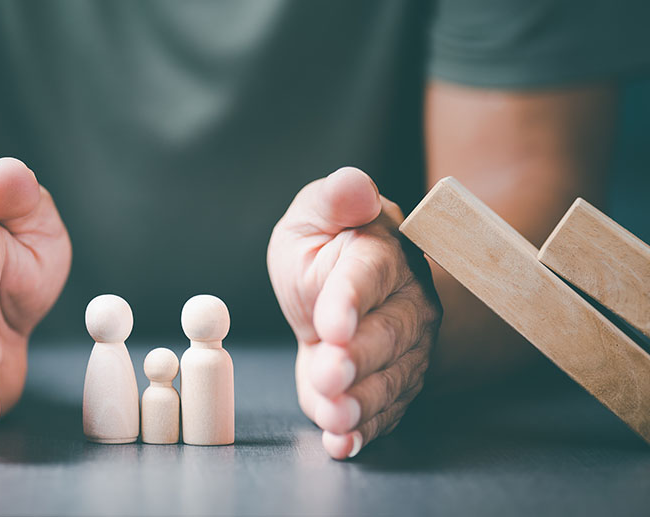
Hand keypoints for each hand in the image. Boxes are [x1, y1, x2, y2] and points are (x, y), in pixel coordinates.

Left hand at [267, 167, 440, 458]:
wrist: (337, 293)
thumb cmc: (326, 249)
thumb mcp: (313, 216)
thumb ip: (333, 200)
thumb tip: (354, 185)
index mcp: (378, 256)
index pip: (368, 276)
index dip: (350, 300)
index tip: (330, 323)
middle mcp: (403, 305)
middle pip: (387, 334)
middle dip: (358, 358)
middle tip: (330, 374)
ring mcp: (404, 350)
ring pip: (390, 379)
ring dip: (361, 402)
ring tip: (334, 417)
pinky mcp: (390, 386)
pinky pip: (383, 412)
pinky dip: (362, 432)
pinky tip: (341, 443)